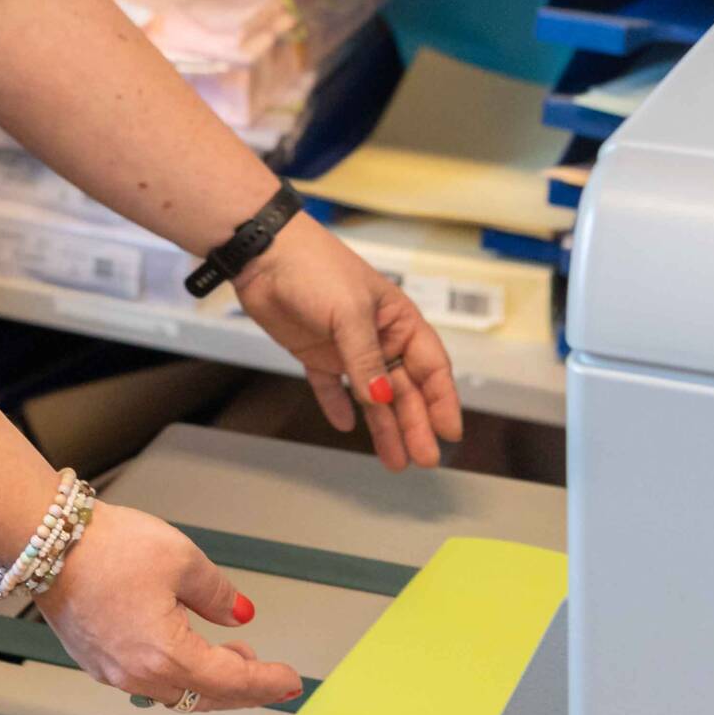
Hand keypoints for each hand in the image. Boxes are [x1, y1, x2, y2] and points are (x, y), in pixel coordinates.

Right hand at [37, 502, 301, 712]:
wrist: (47, 543)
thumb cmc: (106, 549)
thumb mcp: (182, 560)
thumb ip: (217, 594)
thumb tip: (239, 614)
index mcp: (166, 655)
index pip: (232, 681)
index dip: (266, 682)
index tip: (289, 682)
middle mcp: (138, 674)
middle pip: (204, 697)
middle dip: (241, 688)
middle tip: (267, 676)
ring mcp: (112, 671)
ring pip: (174, 692)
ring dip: (207, 681)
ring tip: (230, 657)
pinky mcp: (95, 659)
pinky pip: (146, 680)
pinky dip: (175, 673)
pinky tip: (183, 649)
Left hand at [232, 215, 462, 470]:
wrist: (264, 253)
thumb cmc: (316, 268)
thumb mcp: (349, 312)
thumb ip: (365, 359)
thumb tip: (381, 400)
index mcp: (398, 321)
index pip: (430, 367)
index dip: (442, 400)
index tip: (449, 432)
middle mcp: (378, 337)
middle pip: (404, 389)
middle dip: (416, 424)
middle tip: (424, 459)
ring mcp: (346, 347)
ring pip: (372, 396)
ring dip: (384, 427)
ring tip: (394, 460)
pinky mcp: (315, 354)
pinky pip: (332, 386)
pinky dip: (339, 406)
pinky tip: (346, 427)